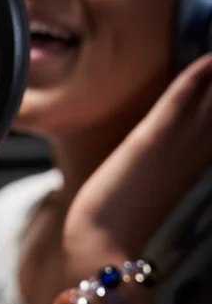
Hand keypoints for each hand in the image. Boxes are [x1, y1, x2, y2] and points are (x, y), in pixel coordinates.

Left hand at [62, 52, 211, 274]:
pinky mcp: (151, 139)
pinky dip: (198, 77)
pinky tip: (209, 58)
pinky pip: (180, 100)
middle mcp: (198, 153)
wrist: (101, 245)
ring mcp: (177, 146)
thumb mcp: (154, 190)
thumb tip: (171, 152)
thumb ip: (172, 168)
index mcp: (199, 165)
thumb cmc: (124, 222)